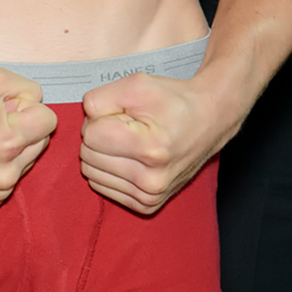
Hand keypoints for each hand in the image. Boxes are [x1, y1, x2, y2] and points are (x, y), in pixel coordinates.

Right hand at [0, 65, 56, 206]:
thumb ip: (28, 88)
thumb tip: (38, 106)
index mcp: (9, 141)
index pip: (49, 121)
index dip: (28, 107)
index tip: (5, 106)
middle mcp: (6, 172)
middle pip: (40, 142)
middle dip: (23, 128)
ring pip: (28, 160)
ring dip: (14, 147)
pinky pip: (12, 177)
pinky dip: (3, 164)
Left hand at [79, 71, 227, 215]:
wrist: (208, 120)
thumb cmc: (173, 101)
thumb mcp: (136, 85)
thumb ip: (98, 100)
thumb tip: (83, 122)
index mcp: (150, 148)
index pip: (91, 135)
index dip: (100, 118)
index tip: (123, 113)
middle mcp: (151, 179)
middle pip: (88, 155)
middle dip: (100, 135)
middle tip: (126, 125)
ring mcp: (151, 196)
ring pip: (91, 173)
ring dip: (104, 153)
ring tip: (130, 141)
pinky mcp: (147, 205)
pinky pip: (101, 187)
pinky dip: (109, 169)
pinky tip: (130, 157)